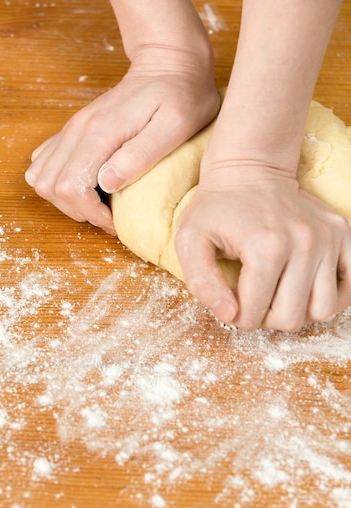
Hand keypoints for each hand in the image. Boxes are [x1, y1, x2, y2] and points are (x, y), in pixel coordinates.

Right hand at [25, 48, 218, 234]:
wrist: (169, 63)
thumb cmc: (181, 95)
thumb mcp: (175, 126)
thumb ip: (140, 155)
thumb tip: (107, 183)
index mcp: (101, 133)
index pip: (71, 187)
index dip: (90, 213)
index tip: (115, 220)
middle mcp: (79, 129)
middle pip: (50, 186)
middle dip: (78, 211)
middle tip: (108, 215)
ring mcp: (73, 128)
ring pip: (41, 177)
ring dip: (64, 199)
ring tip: (97, 203)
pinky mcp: (74, 129)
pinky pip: (44, 161)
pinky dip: (57, 182)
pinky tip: (86, 185)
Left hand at [174, 173, 350, 330]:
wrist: (249, 169)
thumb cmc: (216, 208)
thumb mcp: (190, 242)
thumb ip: (202, 283)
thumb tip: (230, 315)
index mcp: (265, 248)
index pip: (253, 315)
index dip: (236, 316)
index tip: (230, 299)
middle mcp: (304, 243)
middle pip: (291, 319)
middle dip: (266, 318)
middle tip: (253, 298)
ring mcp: (327, 238)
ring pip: (322, 310)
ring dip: (297, 311)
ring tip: (278, 294)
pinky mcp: (342, 234)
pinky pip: (348, 289)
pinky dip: (327, 297)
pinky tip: (303, 288)